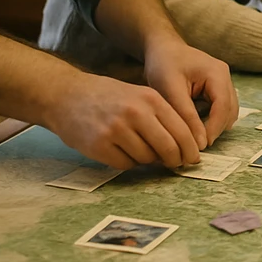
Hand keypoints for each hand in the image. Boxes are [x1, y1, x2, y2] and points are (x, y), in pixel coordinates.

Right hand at [45, 70, 217, 169]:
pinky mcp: (100, 145)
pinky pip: (125, 164)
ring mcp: (117, 130)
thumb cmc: (108, 97)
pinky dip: (128, 163)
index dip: (190, 148)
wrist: (67, 95)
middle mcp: (136, 113)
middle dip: (176, 160)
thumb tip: (181, 146)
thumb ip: (160, 117)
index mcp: (150, 98)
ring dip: (148, 160)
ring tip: (140, 150)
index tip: (193, 158)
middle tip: (177, 165)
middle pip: (168, 147)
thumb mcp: (139, 96)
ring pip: (147, 158)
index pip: (181, 129)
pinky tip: (121, 152)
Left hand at [142, 36, 237, 148]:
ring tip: (194, 137)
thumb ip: (186, 116)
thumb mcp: (170, 90)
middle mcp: (225, 77)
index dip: (214, 129)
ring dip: (215, 126)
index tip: (199, 146)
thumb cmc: (163, 65)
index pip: (223, 106)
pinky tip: (195, 126)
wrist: (162, 48)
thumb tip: (200, 143)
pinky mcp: (218, 88)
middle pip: (229, 111)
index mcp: (217, 73)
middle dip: (215, 130)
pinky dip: (212, 120)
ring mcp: (224, 82)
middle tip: (195, 145)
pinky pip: (221, 109)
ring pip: (228, 112)